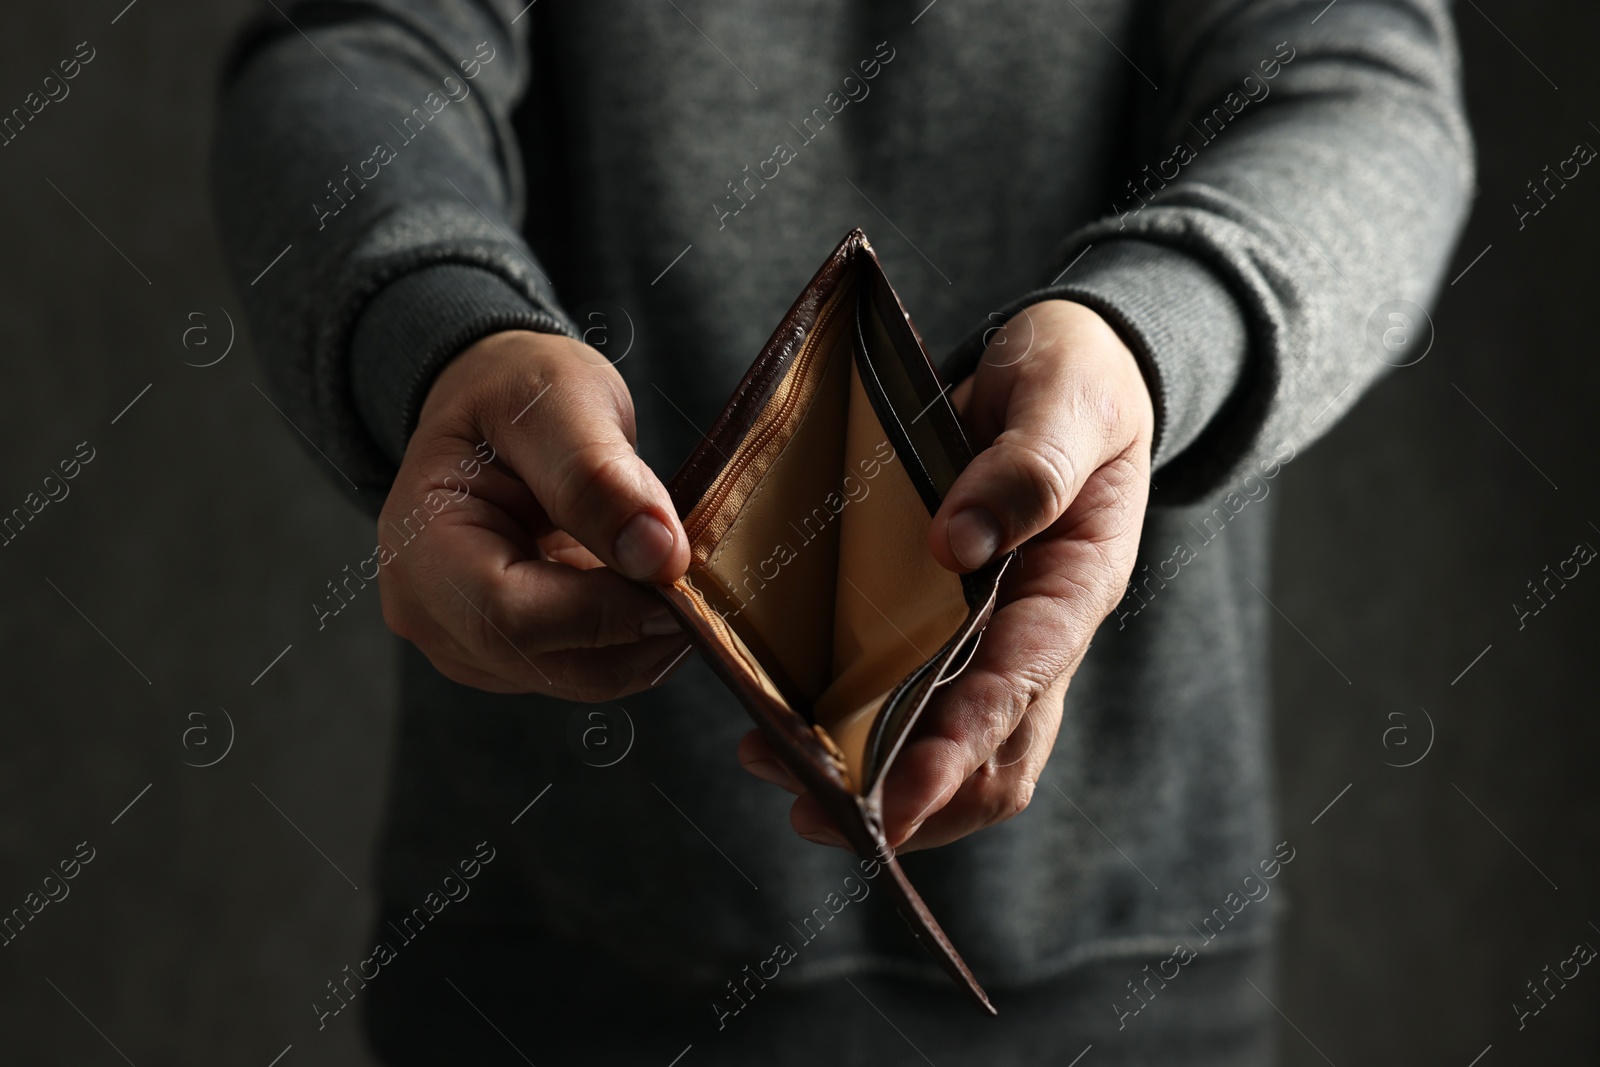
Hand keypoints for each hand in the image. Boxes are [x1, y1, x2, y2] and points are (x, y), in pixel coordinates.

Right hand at [375, 329, 691, 698]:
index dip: (610, 608)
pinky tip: (652, 585)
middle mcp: (432, 616)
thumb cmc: (516, 391)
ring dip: (647, 637)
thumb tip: (658, 556)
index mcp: (419, 548)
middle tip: (700, 575)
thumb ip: (597, 476)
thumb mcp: (557, 402)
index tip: (680, 567)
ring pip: (584, 677)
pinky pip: (590, 668)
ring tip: (678, 570)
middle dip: (642, 628)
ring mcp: (470, 646)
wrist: (498, 407)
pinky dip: (636, 637)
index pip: (514, 618)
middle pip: (556, 664)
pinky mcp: (514, 656)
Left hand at [741, 300, 1153, 850]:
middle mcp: (1036, 626)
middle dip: (912, 798)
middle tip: (813, 812)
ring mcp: (990, 627)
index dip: (960, 753)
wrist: (1065, 366)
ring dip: (871, 772)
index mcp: (1076, 584)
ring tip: (773, 765)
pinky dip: (854, 715)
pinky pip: (908, 686)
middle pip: (990, 752)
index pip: (1020, 690)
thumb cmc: (1076, 381)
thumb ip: (1027, 468)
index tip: (896, 802)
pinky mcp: (945, 614)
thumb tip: (961, 545)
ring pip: (946, 736)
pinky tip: (784, 715)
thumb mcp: (1067, 400)